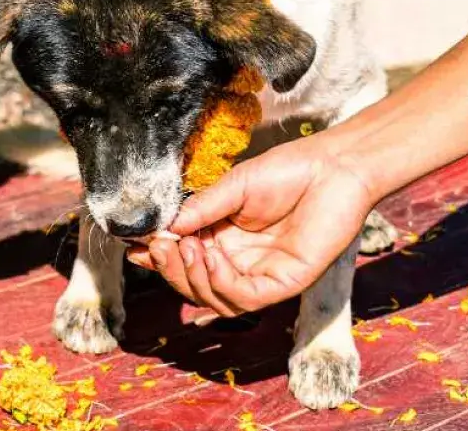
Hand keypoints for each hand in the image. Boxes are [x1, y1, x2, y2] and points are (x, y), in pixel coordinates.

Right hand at [128, 135, 374, 315]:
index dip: (159, 257)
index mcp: (225, 238)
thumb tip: (164, 227)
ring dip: (192, 278)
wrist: (332, 168)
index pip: (185, 258)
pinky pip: (244, 299)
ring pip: (215, 299)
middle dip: (171, 269)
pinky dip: (220, 283)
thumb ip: (201, 208)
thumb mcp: (233, 187)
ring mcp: (262, 274)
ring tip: (186, 248)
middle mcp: (241, 261)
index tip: (135, 247)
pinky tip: (210, 258)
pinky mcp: (284, 283)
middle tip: (160, 246)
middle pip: (195, 284)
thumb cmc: (289, 170)